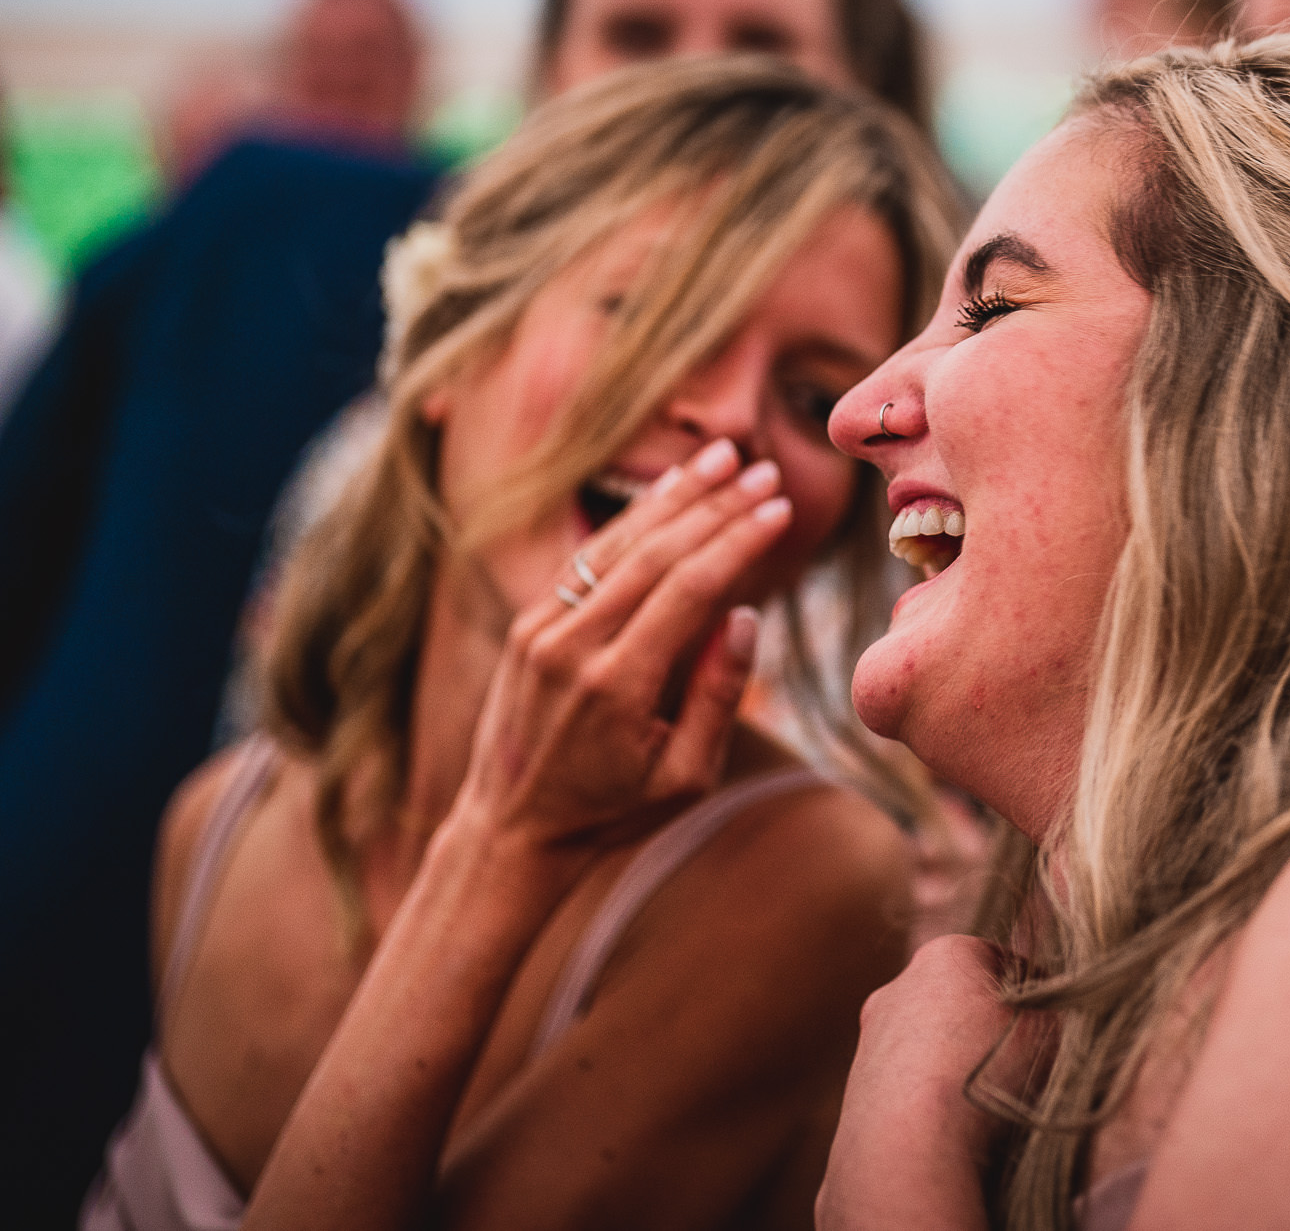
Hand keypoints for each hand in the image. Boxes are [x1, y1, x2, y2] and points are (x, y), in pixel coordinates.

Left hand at [460, 437, 790, 851]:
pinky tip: (667, 494)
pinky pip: (588, 560)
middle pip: (657, 554)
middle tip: (764, 472)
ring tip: (722, 459)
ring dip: (674, 497)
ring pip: (619, 544)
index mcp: (618, 685)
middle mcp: (574, 645)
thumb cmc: (611, 812)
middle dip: (716, 506)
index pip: (690, 589)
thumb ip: (718, 696)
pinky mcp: (530, 623)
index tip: (779, 510)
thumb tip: (746, 615)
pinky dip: (631, 523)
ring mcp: (544, 629)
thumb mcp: (684, 778)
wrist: (510, 829)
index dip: (739, 543)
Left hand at [819, 935, 1050, 1228]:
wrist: (911, 1147)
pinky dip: (929, 1107)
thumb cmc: (992, 1074)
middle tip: (1020, 1073)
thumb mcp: (1056, 1027)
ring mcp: (870, 1041)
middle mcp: (898, 988)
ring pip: (930, 1049)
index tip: (1054, 1034)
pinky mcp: (855, 1093)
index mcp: (947, 954)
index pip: (1007, 965)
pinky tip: (951, 1134)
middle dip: (988, 1033)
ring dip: (956, 1072)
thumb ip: (1060, 1009)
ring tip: (985, 1111)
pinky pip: (907, 1093)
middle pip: (961, 1004)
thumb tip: (1059, 1013)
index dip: (1038, 1000)